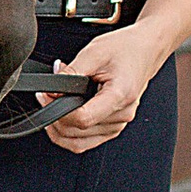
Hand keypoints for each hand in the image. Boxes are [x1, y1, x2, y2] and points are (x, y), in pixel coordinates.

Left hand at [44, 15, 167, 151]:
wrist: (145, 51)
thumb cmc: (125, 49)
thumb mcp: (94, 52)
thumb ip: (70, 73)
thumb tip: (51, 91)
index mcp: (120, 96)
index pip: (83, 119)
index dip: (58, 111)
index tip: (46, 98)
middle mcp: (121, 116)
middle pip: (76, 134)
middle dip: (53, 117)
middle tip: (45, 96)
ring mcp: (118, 125)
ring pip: (77, 142)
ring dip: (59, 126)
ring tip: (55, 103)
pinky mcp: (113, 127)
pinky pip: (84, 141)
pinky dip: (69, 131)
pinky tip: (64, 113)